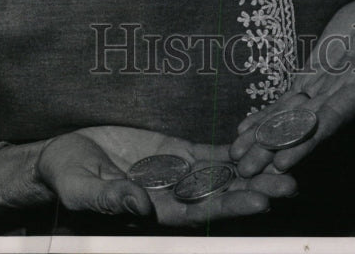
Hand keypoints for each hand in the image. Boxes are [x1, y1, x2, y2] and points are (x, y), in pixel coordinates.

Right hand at [0, 124, 297, 226]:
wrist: (63, 154)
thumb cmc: (68, 177)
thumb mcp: (83, 188)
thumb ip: (111, 198)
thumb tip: (141, 206)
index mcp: (156, 212)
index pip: (201, 214)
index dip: (230, 207)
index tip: (260, 201)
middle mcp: (174, 197)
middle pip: (222, 195)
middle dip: (256, 188)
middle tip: (291, 182)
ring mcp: (178, 174)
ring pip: (223, 173)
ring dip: (253, 168)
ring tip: (287, 161)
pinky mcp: (176, 152)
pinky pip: (210, 152)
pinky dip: (233, 148)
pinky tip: (258, 141)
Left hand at [230, 0, 354, 177]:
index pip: (336, 116)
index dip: (310, 139)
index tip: (284, 160)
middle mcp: (345, 92)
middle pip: (307, 124)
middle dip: (277, 147)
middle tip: (246, 169)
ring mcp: (328, 85)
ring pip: (293, 115)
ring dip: (266, 136)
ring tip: (237, 155)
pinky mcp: (316, 72)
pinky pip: (290, 97)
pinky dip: (269, 113)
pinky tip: (246, 129)